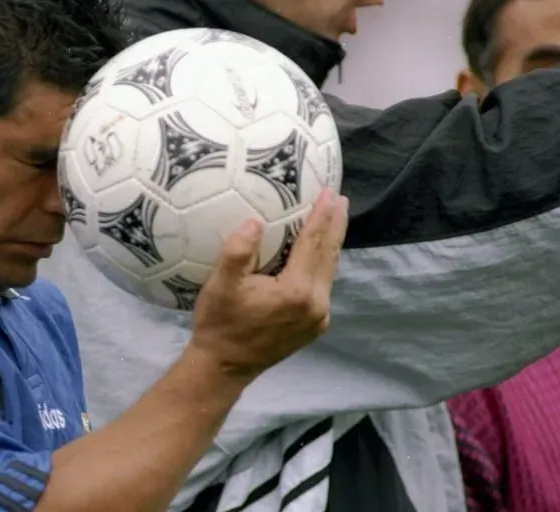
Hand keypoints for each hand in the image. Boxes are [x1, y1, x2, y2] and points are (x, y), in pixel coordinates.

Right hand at [190, 189, 348, 378]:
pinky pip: (323, 287)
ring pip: (329, 272)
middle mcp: (315, 305)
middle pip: (329, 256)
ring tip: (335, 220)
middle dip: (335, 226)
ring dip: (331, 244)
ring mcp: (318, 318)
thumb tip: (255, 222)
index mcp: (296, 291)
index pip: (313, 244)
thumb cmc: (219, 324)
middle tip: (340, 199)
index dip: (321, 216)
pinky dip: (323, 265)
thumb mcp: (220, 285)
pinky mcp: (314, 326)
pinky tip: (319, 254)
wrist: (224, 367)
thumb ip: (237, 251)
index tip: (329, 193)